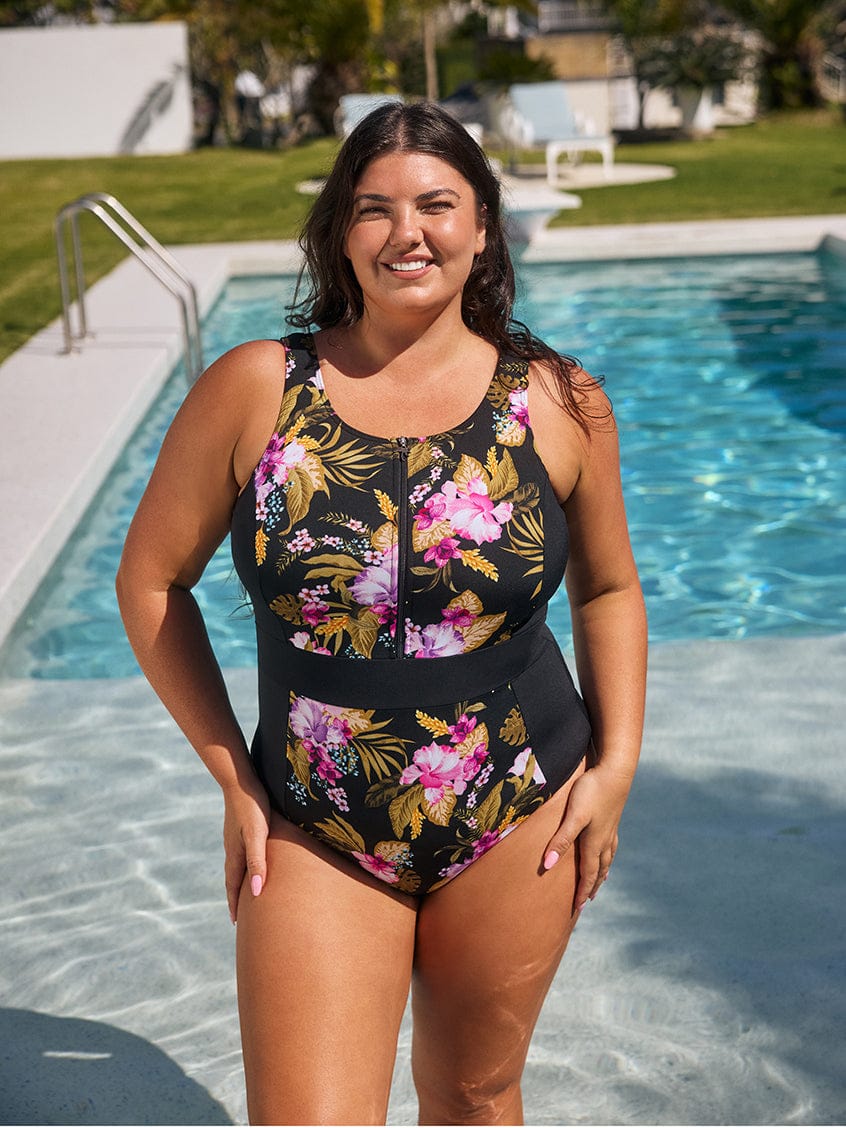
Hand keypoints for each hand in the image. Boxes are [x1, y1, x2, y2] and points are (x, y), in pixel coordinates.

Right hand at [221, 777, 270, 923]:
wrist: (239, 779)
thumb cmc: (252, 806)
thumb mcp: (257, 835)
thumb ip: (257, 862)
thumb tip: (255, 892)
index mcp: (235, 853)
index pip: (234, 885)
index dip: (235, 903)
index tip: (236, 922)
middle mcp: (232, 847)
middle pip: (232, 878)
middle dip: (234, 896)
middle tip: (237, 915)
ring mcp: (233, 836)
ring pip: (235, 864)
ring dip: (238, 880)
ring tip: (242, 890)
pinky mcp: (239, 826)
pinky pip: (239, 852)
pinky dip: (242, 863)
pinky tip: (248, 858)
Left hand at [543, 763, 632, 912]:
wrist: (616, 771)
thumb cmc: (592, 791)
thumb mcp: (574, 816)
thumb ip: (561, 840)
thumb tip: (548, 865)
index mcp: (594, 842)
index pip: (587, 874)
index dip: (581, 892)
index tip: (576, 909)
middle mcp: (604, 840)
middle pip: (598, 870)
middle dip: (592, 886)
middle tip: (586, 903)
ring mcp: (610, 829)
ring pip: (607, 858)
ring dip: (602, 872)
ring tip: (599, 882)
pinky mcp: (612, 818)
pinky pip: (611, 845)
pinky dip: (608, 855)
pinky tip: (607, 850)